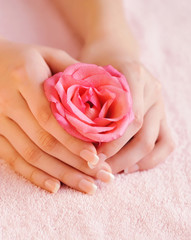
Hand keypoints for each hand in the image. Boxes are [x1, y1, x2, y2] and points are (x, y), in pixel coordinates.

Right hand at [0, 39, 112, 193]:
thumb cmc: (23, 58)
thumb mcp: (47, 54)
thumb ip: (73, 70)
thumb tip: (101, 91)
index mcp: (25, 78)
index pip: (51, 117)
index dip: (73, 140)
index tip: (95, 157)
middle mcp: (9, 102)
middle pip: (44, 141)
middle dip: (74, 163)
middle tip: (100, 177)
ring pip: (31, 155)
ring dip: (60, 174)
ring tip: (86, 186)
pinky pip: (13, 159)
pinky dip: (34, 175)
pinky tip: (54, 186)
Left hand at [79, 36, 174, 173]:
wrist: (115, 49)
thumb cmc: (96, 62)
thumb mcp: (86, 74)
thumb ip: (84, 98)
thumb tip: (76, 138)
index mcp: (133, 74)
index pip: (129, 119)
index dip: (112, 143)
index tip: (93, 156)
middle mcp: (151, 90)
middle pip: (143, 136)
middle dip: (120, 158)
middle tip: (99, 169)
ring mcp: (160, 103)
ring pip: (156, 143)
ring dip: (134, 163)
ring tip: (112, 171)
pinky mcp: (163, 114)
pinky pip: (166, 143)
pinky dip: (150, 160)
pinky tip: (130, 166)